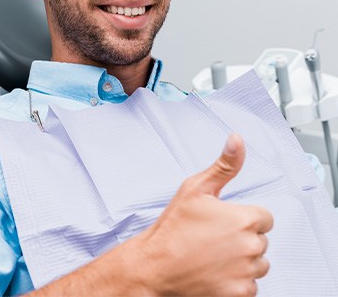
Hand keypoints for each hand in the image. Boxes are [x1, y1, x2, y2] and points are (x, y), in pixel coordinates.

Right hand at [26, 134, 272, 296]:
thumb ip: (224, 165)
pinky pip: (250, 284)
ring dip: (242, 260)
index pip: (264, 217)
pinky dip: (236, 280)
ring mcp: (246, 273)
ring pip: (257, 263)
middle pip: (260, 240)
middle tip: (213, 238)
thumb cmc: (174, 227)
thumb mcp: (195, 188)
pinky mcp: (240, 294)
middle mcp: (251, 247)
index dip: (244, 217)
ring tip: (213, 255)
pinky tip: (215, 272)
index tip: (224, 221)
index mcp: (244, 219)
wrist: (155, 267)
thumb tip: (237, 138)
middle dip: (243, 238)